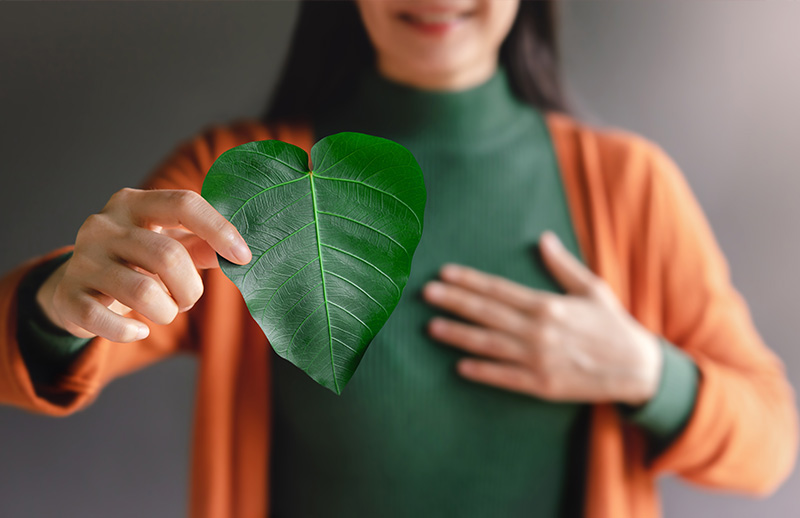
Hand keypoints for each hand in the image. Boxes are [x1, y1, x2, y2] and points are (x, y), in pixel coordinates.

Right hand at [36, 188, 251, 342]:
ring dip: (167, 311)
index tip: (244, 257)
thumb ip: (201, 245)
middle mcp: (104, 225)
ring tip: (166, 311)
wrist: (75, 288)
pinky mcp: (68, 295)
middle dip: (190, 288)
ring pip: (143, 292)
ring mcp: (83, 259)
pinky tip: (139, 331)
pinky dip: (130, 332)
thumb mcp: (167, 245)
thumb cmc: (134, 262)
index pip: (183, 204)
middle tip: (188, 298)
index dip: (219, 230)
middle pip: (168, 256)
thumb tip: (238, 252)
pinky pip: (107, 321)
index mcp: (133, 203)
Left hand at [422, 230, 661, 405]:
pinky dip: (482, 372)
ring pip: (489, 345)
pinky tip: (460, 366)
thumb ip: (562, 265)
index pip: (498, 289)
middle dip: (454, 302)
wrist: (637, 368)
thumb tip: (543, 238)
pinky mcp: (542, 385)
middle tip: (426, 293)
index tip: (444, 273)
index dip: (469, 280)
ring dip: (458, 335)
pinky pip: (505, 377)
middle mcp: (538, 330)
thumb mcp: (592, 288)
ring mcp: (538, 359)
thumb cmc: (612, 324)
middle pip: (486, 313)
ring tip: (432, 327)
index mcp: (547, 304)